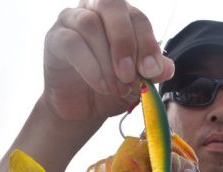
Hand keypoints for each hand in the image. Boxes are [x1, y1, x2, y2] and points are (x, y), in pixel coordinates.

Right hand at [42, 0, 174, 125]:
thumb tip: (167, 67)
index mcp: (120, 16)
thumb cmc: (110, 89)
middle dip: (124, 42)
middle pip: (111, 5)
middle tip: (129, 75)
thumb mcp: (136, 83)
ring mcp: (72, 20)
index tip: (152, 71)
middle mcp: (95, 9)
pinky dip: (90, 67)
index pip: (137, 18)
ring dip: (106, 61)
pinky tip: (101, 85)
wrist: (82, 110)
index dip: (147, 43)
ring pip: (90, 25)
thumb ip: (152, 72)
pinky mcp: (55, 38)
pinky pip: (72, 43)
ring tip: (115, 88)